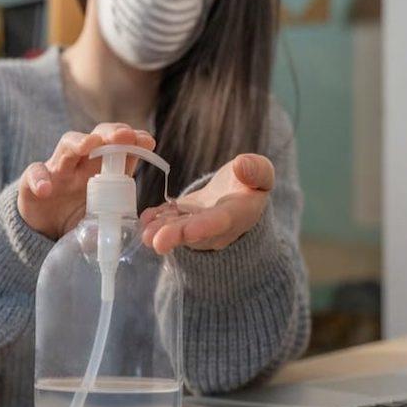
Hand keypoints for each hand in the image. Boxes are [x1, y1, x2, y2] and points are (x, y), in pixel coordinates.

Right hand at [18, 123, 155, 239]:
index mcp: (102, 169)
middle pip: (96, 137)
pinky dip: (39, 180)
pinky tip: (46, 189)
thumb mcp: (102, 214)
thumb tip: (144, 224)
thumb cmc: (78, 217)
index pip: (120, 147)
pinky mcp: (31, 184)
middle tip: (124, 136)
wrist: (43, 233)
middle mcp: (81, 164)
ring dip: (78, 143)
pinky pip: (33, 174)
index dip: (133, 141)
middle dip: (111, 133)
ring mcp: (57, 171)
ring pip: (66, 146)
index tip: (148, 142)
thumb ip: (119, 212)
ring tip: (89, 145)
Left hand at [140, 153, 274, 254]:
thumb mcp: (262, 174)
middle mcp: (214, 227)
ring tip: (145, 234)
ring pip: (177, 229)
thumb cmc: (250, 183)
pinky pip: (167, 220)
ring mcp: (194, 224)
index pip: (221, 222)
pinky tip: (144, 219)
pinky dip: (155, 220)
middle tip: (156, 242)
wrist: (236, 196)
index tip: (190, 231)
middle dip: (176, 236)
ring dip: (160, 231)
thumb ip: (256, 171)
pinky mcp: (180, 218)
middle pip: (194, 233)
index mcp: (237, 214)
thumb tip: (242, 165)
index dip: (205, 227)